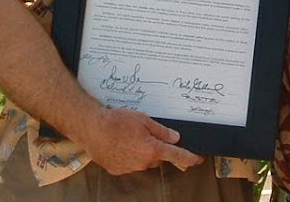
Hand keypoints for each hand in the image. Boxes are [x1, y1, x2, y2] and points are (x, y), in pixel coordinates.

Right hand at [78, 108, 203, 174]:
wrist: (91, 128)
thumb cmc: (116, 121)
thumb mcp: (143, 120)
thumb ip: (162, 131)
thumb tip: (175, 138)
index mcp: (153, 150)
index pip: (178, 156)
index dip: (190, 158)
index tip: (198, 159)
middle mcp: (143, 162)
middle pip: (158, 157)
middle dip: (156, 148)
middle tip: (145, 134)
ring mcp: (130, 168)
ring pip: (143, 161)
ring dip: (141, 152)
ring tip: (128, 137)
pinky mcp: (117, 169)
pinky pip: (129, 163)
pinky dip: (128, 155)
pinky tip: (119, 144)